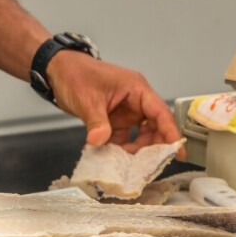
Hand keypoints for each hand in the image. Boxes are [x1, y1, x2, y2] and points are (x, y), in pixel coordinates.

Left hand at [48, 52, 181, 154]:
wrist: (57, 71)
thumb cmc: (75, 74)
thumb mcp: (87, 99)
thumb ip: (96, 122)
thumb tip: (99, 142)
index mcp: (136, 89)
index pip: (160, 112)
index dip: (171, 132)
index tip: (177, 152)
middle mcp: (135, 100)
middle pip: (154, 126)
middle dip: (153, 146)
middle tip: (148, 166)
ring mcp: (126, 111)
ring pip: (140, 134)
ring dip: (135, 150)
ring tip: (126, 165)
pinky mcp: (115, 120)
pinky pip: (124, 138)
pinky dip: (120, 149)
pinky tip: (113, 159)